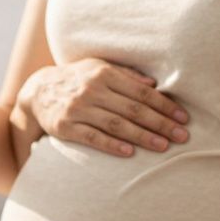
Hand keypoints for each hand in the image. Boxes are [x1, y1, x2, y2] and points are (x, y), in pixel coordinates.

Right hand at [17, 58, 189, 156]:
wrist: (37, 91)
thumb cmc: (76, 79)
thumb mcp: (98, 67)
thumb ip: (126, 75)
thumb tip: (154, 83)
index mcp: (104, 74)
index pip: (142, 91)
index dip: (164, 105)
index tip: (183, 118)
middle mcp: (92, 90)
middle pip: (133, 109)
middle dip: (160, 123)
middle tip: (182, 136)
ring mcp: (78, 109)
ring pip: (116, 124)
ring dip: (142, 136)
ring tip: (163, 146)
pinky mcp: (65, 126)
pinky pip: (92, 137)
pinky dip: (111, 145)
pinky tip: (129, 152)